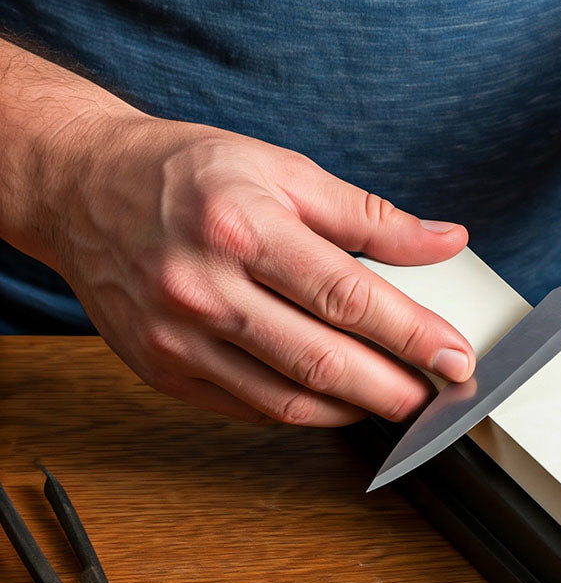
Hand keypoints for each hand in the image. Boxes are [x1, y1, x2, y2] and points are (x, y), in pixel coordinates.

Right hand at [42, 114, 475, 424]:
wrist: (82, 189)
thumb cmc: (186, 174)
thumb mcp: (282, 170)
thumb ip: (369, 216)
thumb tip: (445, 240)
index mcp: (241, 227)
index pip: (346, 296)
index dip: (412, 334)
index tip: (456, 357)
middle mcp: (203, 288)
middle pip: (320, 361)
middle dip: (394, 389)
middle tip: (436, 395)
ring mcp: (177, 338)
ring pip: (286, 400)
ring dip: (354, 410)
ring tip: (395, 400)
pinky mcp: (162, 371)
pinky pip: (249, 409)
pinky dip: (304, 412)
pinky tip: (336, 400)